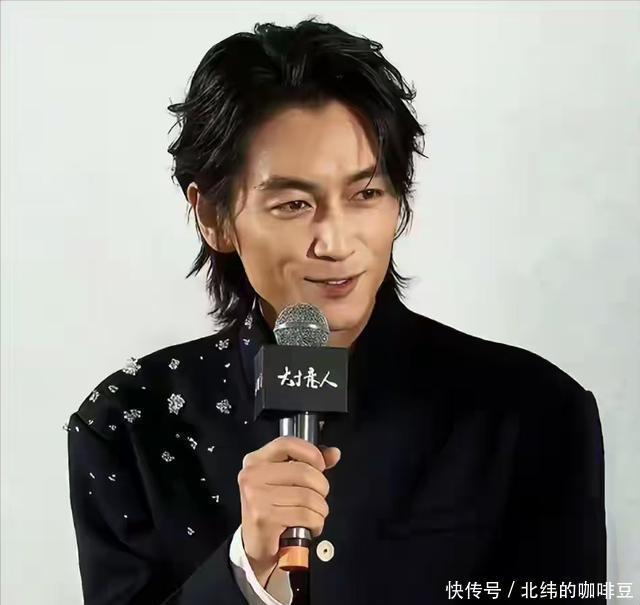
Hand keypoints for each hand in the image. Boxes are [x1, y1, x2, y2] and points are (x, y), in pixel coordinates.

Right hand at [237, 436, 340, 586]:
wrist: (256, 545)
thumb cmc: (273, 509)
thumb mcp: (287, 481)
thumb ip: (310, 463)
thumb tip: (334, 453)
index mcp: (256, 460)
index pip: (287, 443)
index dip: (311, 452)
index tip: (321, 465)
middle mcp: (252, 475)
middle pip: (304, 471)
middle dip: (321, 487)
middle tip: (319, 498)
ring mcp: (256, 497)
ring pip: (308, 496)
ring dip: (320, 509)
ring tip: (314, 515)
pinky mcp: (264, 518)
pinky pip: (305, 515)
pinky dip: (316, 522)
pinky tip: (310, 527)